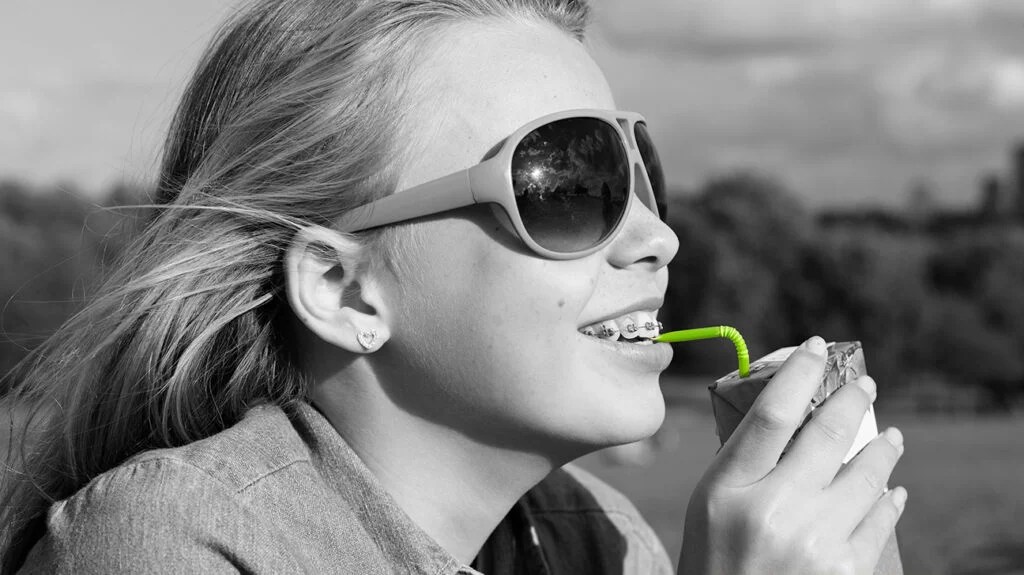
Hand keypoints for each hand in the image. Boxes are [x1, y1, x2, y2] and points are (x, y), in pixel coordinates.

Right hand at [678, 336, 906, 574]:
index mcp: (728, 490)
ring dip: (882, 449)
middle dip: (852, 401)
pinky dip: (889, 499)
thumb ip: (744, 465)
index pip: (771, 413)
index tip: (816, 348)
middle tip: (864, 384)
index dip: (799, 372)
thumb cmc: (715, 560)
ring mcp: (816, 543)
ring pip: (865, 475)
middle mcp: (774, 510)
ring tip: (890, 437)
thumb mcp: (710, 506)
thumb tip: (791, 418)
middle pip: (826, 435)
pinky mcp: (846, 572)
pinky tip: (893, 490)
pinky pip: (880, 519)